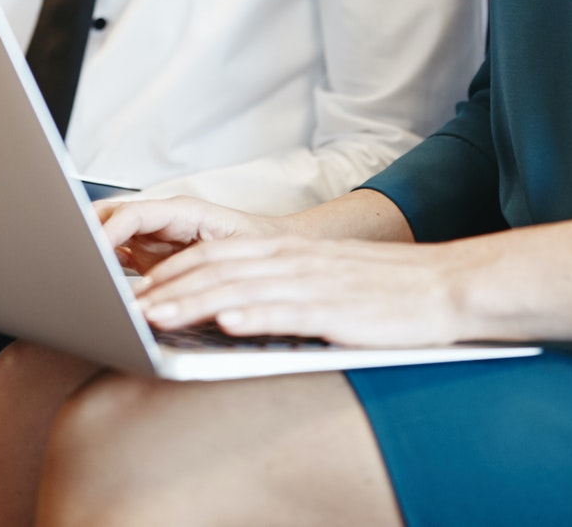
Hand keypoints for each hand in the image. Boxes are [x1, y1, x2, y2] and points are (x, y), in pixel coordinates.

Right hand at [96, 196, 287, 275]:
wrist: (278, 254)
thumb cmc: (262, 247)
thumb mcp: (236, 255)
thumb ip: (203, 266)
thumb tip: (165, 290)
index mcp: (183, 211)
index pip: (133, 214)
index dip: (108, 233)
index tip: (90, 256)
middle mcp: (162, 221)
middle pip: (111, 218)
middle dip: (88, 237)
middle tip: (72, 267)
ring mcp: (153, 238)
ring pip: (109, 236)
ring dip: (94, 257)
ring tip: (80, 281)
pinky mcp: (149, 257)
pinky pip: (118, 259)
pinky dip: (106, 274)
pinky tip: (101, 293)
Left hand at [135, 235, 472, 347]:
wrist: (444, 288)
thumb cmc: (382, 292)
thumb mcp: (320, 280)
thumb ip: (275, 286)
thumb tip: (227, 307)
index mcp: (284, 250)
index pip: (211, 257)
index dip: (168, 274)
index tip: (134, 296)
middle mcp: (291, 260)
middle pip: (214, 268)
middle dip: (166, 289)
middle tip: (127, 309)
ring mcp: (312, 282)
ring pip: (239, 287)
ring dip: (193, 302)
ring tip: (156, 316)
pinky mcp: (336, 308)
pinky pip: (287, 310)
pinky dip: (253, 314)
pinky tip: (226, 321)